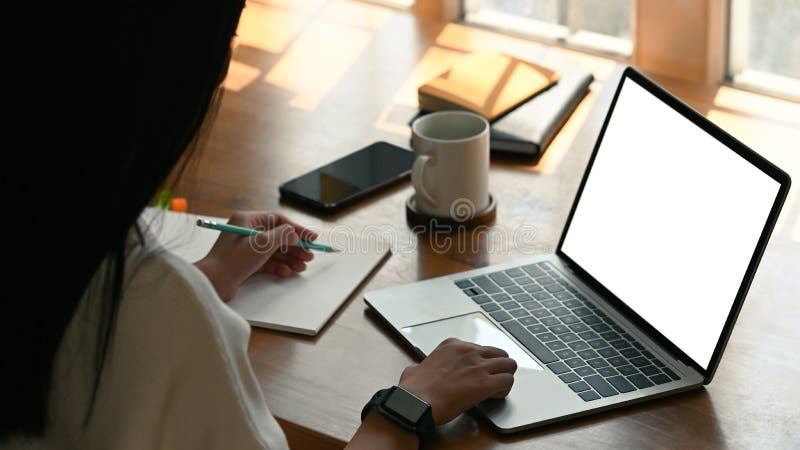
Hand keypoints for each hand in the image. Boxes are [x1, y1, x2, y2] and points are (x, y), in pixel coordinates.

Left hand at [195, 211, 317, 300]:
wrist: (213, 282)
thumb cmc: (232, 260)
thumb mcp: (262, 243)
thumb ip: (282, 235)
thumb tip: (295, 233)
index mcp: (247, 220)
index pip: (278, 220)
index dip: (297, 229)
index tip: (312, 238)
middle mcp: (247, 232)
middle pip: (278, 236)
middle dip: (295, 247)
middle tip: (309, 256)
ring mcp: (246, 248)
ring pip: (275, 250)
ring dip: (290, 258)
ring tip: (302, 267)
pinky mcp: (246, 262)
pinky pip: (268, 261)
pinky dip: (279, 266)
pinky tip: (287, 272)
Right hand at [398, 338, 516, 424]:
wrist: (417, 402)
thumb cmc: (414, 389)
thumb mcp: (415, 368)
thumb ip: (420, 367)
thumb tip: (416, 371)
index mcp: (453, 345)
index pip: (480, 348)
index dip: (480, 363)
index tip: (475, 374)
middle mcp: (468, 351)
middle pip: (499, 353)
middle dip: (498, 367)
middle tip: (491, 380)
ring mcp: (478, 366)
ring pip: (509, 364)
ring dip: (505, 376)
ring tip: (496, 389)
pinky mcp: (485, 383)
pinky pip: (507, 381)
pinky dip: (504, 389)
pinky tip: (494, 396)